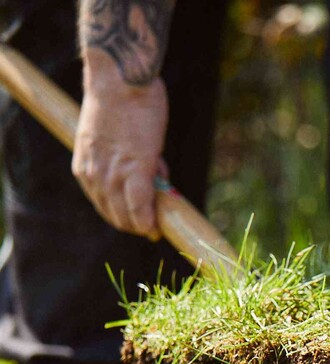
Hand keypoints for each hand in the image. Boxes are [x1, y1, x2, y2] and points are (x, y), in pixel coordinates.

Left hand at [72, 74, 168, 240]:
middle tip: (150, 228)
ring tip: (155, 228)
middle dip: (132, 226)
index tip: (136, 223)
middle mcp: (95, 175)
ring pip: (126, 215)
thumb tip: (154, 175)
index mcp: (85, 167)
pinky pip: (140, 205)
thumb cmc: (119, 100)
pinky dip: (147, 219)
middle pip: (113, 215)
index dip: (121, 218)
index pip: (102, 205)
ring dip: (141, 226)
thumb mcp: (110, 137)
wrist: (120, 78)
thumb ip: (126, 159)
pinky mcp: (135, 169)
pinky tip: (155, 227)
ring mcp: (114, 174)